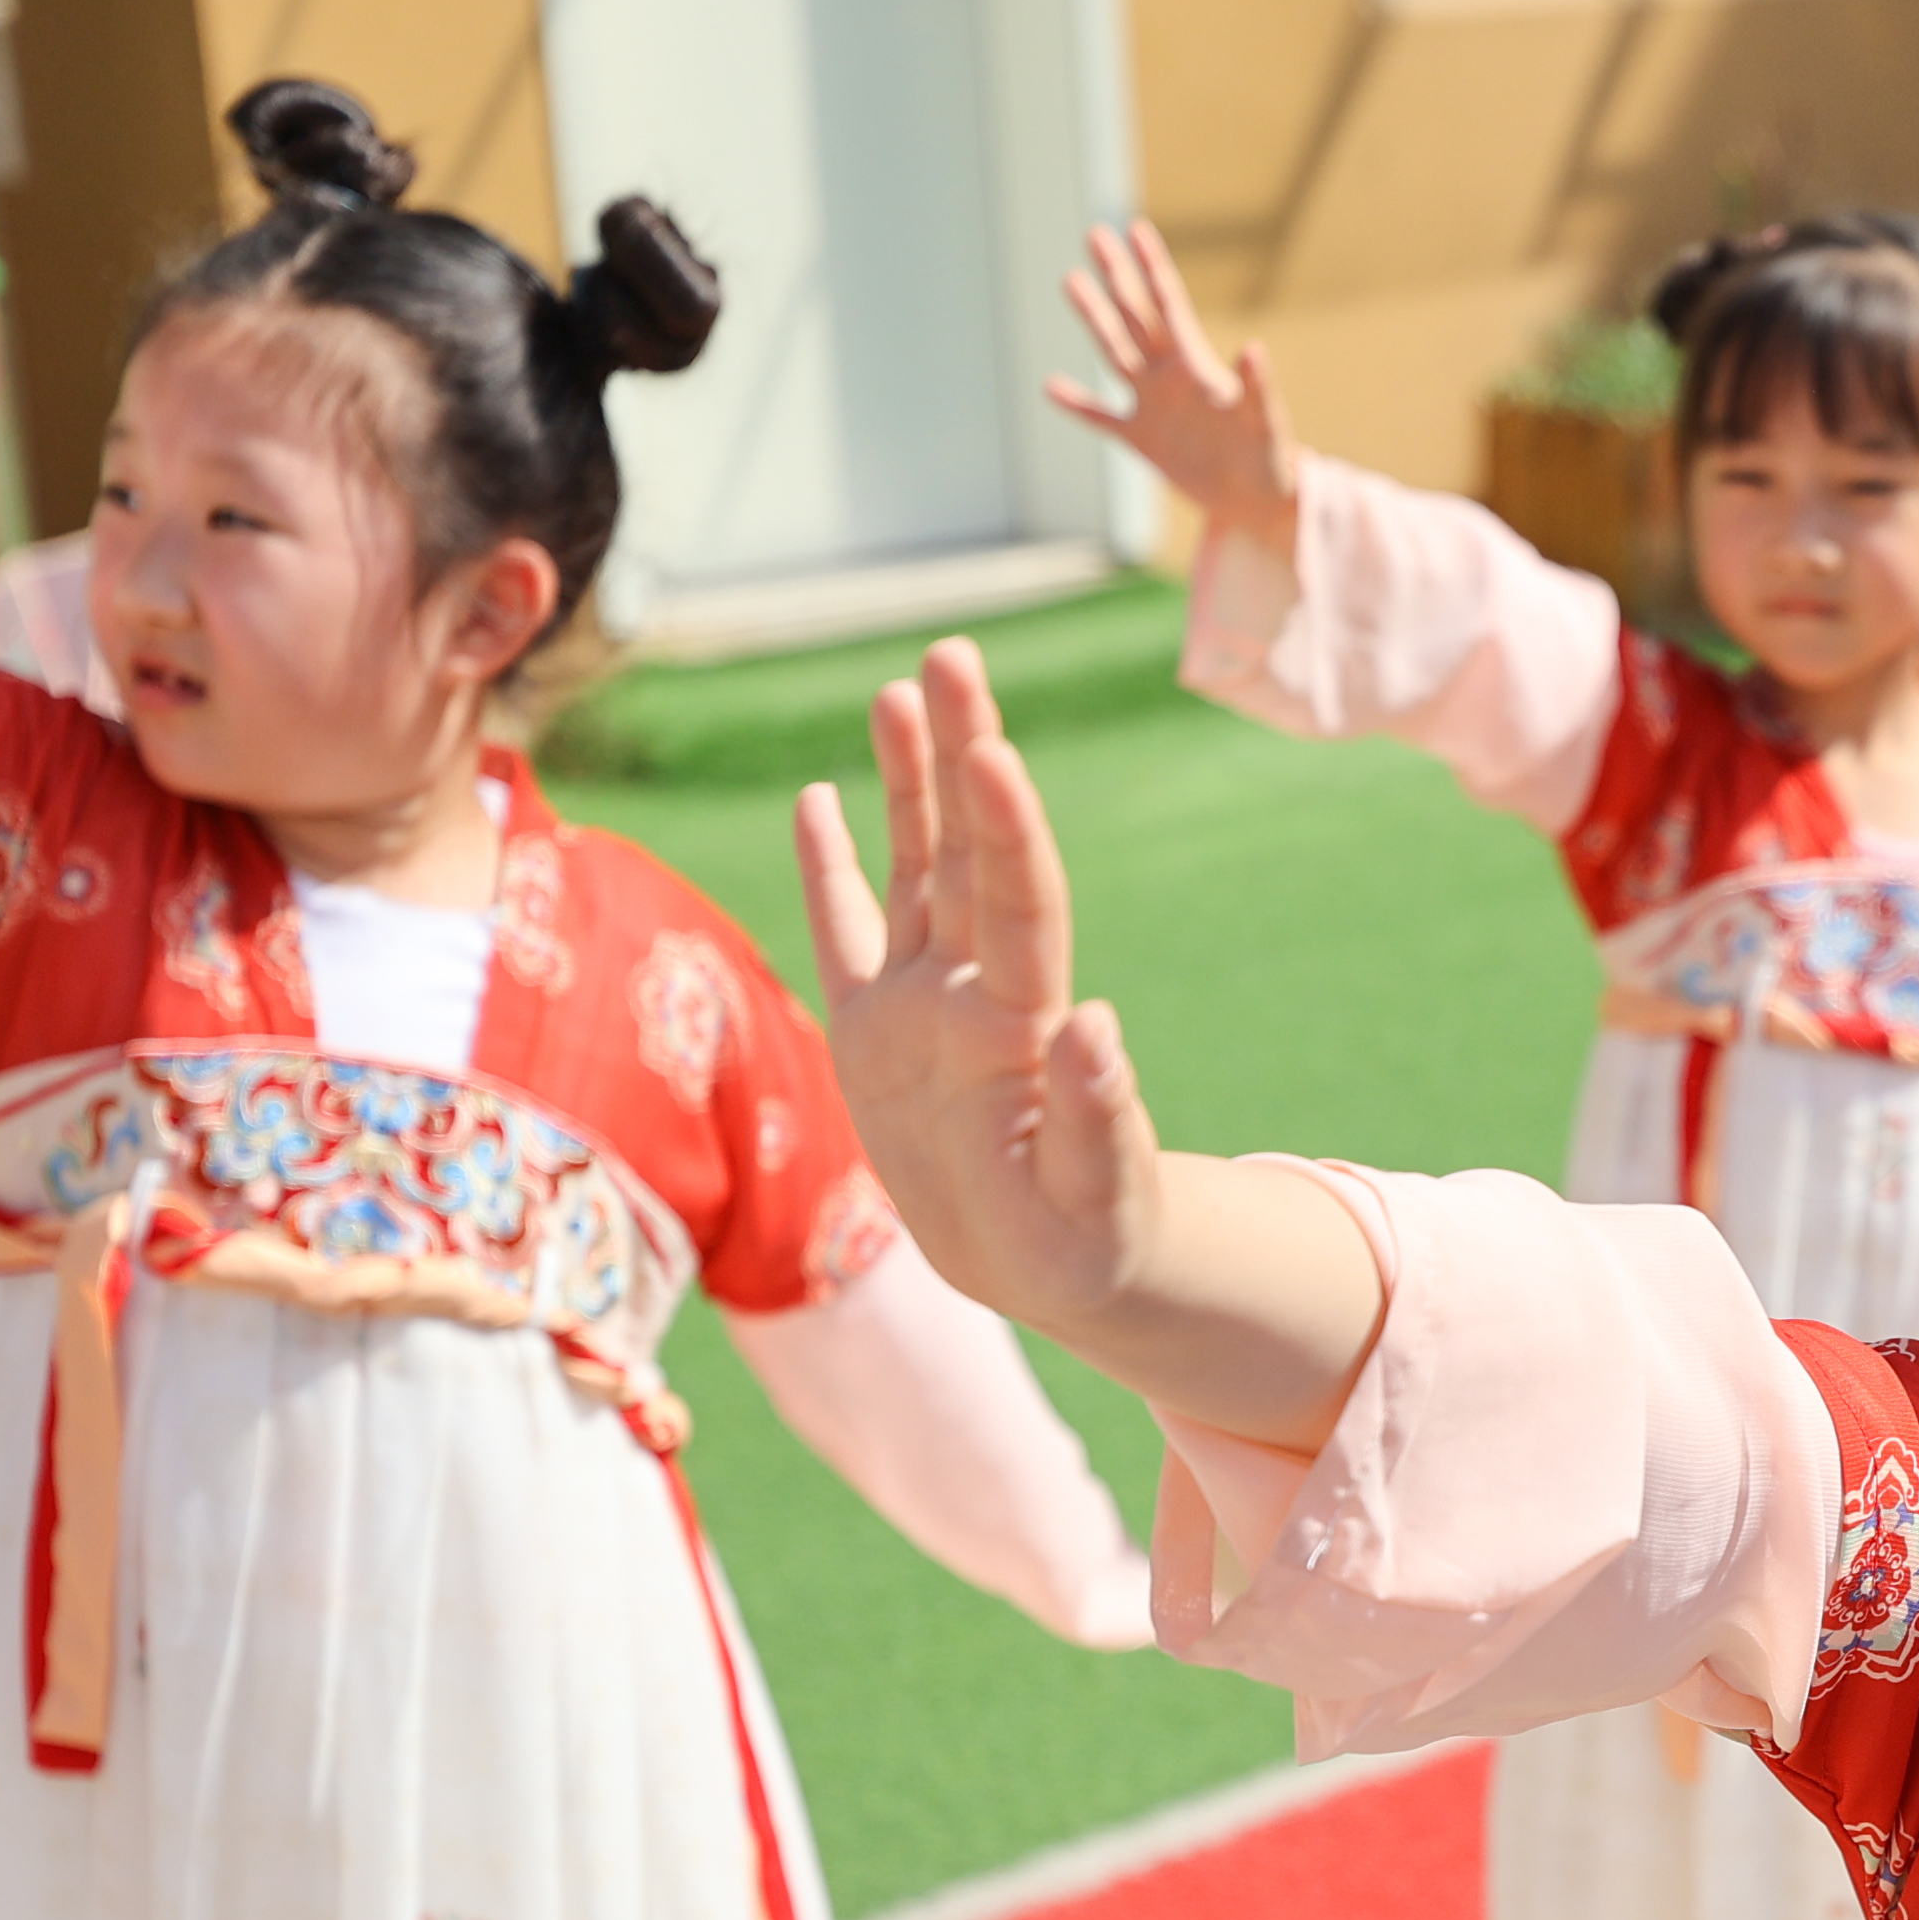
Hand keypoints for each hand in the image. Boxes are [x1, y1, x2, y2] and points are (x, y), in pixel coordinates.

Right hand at [798, 642, 1165, 1333]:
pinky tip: (819, 794)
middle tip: (955, 656)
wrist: (1047, 1262)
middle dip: (962, 753)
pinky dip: (833, 867)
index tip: (993, 751)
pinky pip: (847, 931)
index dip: (1005, 828)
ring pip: (914, 868)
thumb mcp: (1097, 1204)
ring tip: (905, 688)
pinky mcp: (875, 1030)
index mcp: (1025, 1025)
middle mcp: (975, 990)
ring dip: (911, 781)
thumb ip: (1099, 1121)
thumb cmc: (1083, 1243)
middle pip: (970, 852)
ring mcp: (923, 1002)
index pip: (1018, 904)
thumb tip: (1099, 1024)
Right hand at [1048, 222, 1301, 550]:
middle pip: (1136, 314)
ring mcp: (1152, 404)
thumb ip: (1256, 386)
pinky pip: (1102, 418)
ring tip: (1071, 279)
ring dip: (1094, 318)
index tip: (1136, 228)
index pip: (1169, 304)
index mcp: (1198, 365)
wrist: (1257, 500)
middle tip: (1094, 232)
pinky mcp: (1141, 439)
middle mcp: (1170, 375)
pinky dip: (1078, 404)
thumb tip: (1253, 347)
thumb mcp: (1264, 421)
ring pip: (1115, 352)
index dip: (1152, 267)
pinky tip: (1050, 386)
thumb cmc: (1269, 457)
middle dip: (1116, 274)